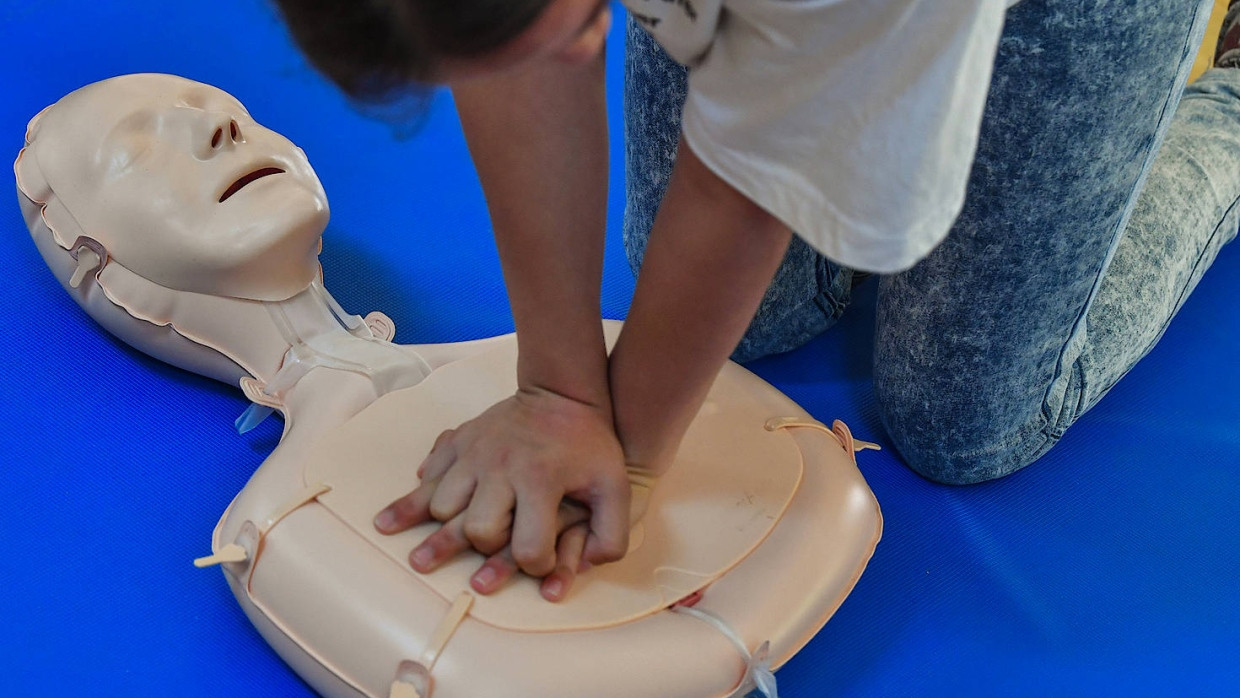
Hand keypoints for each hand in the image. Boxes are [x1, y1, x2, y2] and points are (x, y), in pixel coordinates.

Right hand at [374, 387, 632, 598]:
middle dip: (483, 548)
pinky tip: (393, 518)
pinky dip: (411, 499)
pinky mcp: (460, 441)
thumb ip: (611, 532)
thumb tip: (587, 565)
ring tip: (419, 555)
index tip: (541, 562)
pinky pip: (429, 474)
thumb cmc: (590, 445)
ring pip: (442, 504)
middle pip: (476, 529)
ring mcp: (475, 453)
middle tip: (485, 552)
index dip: (537, 565)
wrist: (563, 394)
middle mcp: (501, 467)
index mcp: (540, 480)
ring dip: (437, 530)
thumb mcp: (615, 486)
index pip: (528, 546)